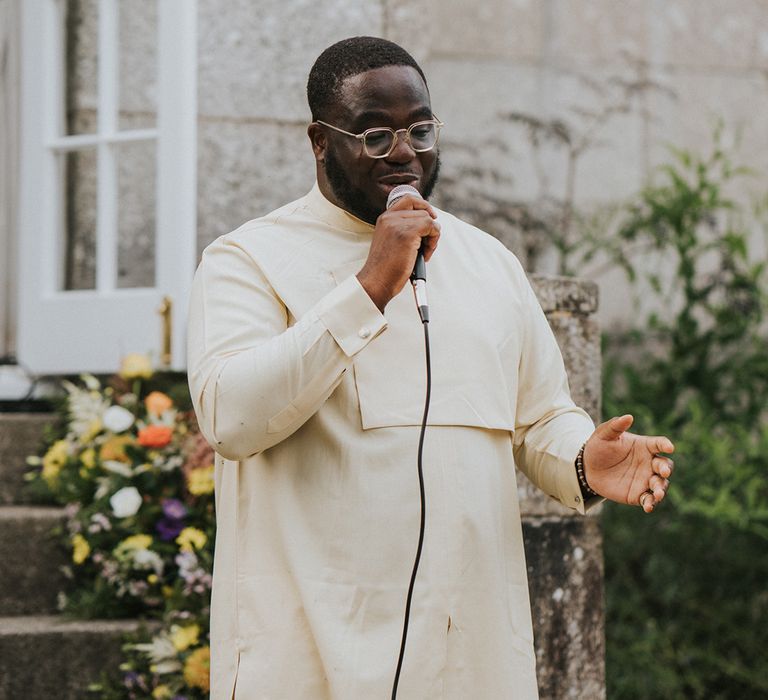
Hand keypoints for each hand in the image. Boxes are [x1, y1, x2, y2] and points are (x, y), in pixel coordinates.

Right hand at [357, 194, 439, 311]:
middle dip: (429, 228)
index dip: (423, 206)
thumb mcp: (391, 242)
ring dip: (432, 237)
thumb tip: (427, 225)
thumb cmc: (385, 268)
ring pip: (429, 219)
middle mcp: (389, 218)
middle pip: (422, 211)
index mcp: (384, 219)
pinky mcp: (407, 233)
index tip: (430, 218)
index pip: (409, 200)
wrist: (377, 281)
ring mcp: (398, 224)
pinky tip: (424, 254)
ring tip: (423, 253)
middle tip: (425, 245)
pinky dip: (433, 241)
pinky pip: (432, 227)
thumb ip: (403, 230)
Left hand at [583, 414, 674, 512]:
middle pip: (665, 466)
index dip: (665, 445)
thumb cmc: (599, 447)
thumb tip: (629, 417)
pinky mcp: (638, 494)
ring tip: (657, 493)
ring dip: (661, 489)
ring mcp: (645, 479)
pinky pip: (648, 500)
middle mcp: (649, 463)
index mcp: (644, 446)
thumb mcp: (603, 434)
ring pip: (660, 484)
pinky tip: (648, 506)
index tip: (669, 447)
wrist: (588, 468)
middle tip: (662, 471)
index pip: (659, 444)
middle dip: (666, 469)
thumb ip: (615, 426)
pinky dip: (651, 503)